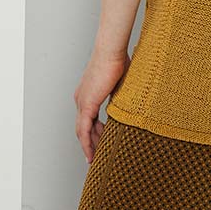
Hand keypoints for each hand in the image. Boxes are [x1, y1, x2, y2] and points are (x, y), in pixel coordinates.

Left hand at [73, 47, 130, 162]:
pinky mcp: (86, 104)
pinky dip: (87, 142)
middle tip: (96, 156)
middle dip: (90, 142)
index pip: (88, 118)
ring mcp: (82, 101)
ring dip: (89, 145)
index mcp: (88, 93)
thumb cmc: (118, 59)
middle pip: (83, 127)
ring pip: (82, 131)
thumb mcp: (121, 83)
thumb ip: (120, 96)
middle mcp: (81, 98)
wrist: (111, 50)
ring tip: (94, 159)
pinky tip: (91, 153)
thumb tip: (129, 104)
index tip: (99, 141)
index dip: (92, 132)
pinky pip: (84, 129)